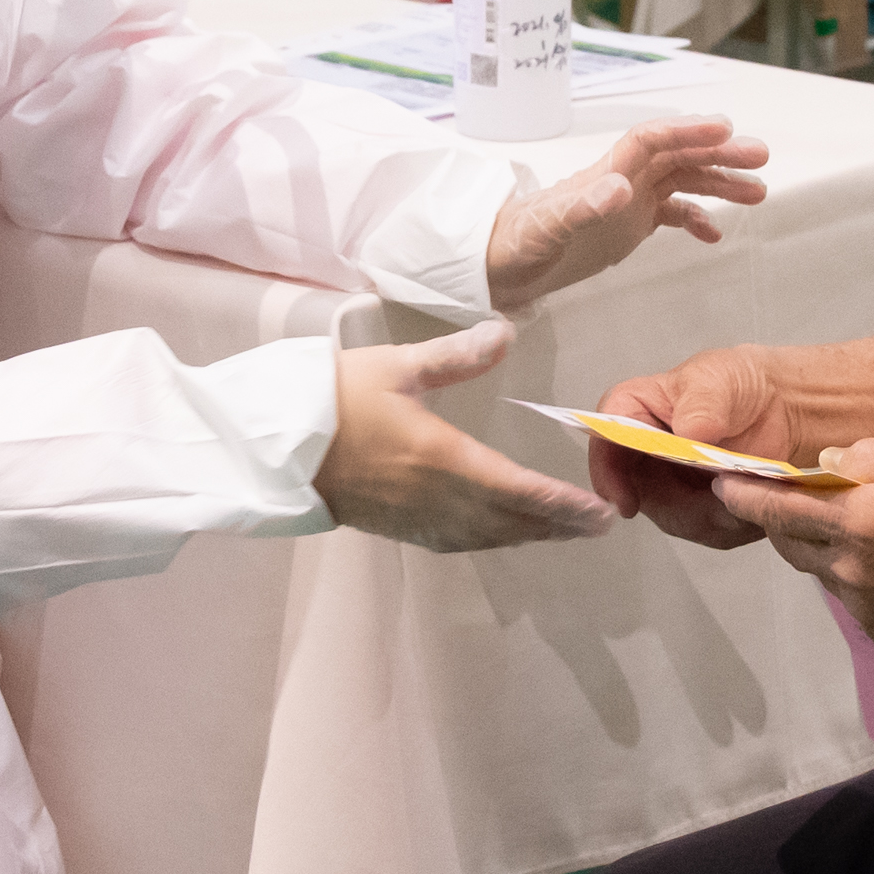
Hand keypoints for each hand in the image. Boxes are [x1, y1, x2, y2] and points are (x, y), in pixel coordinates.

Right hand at [315, 322, 612, 551]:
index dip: (562, 506)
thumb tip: (505, 332)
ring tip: (562, 531)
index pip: (518, 490)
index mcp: (441, 458)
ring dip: (528, 535)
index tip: (598, 513)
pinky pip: (457, 542)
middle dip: (558, 526)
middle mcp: (436, 498)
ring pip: (486, 536)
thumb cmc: (332, 399)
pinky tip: (500, 534)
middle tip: (598, 526)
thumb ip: (455, 355)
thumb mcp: (395, 365)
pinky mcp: (397, 527)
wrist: (274, 445)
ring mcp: (416, 519)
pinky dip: (490, 540)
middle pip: (510, 521)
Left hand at [486, 119, 770, 310]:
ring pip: (683, 181)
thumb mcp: (549, 228)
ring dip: (719, 183)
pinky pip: (672, 214)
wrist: (499, 265)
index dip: (688, 130)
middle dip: (719, 154)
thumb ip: (584, 206)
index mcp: (605, 172)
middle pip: (678, 156)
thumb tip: (622, 188)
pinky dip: (697, 219)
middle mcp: (622, 180)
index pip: (653, 140)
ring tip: (758, 193)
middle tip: (760, 157)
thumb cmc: (517, 242)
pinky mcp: (628, 226)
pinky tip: (716, 234)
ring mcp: (628, 202)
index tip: (725, 128)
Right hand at [587, 347, 805, 545]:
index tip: (627, 501)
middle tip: (717, 502)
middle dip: (674, 505)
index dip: (607, 470)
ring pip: (672, 517)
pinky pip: (703, 530)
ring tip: (746, 495)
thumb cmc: (740, 383)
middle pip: (636, 491)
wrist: (783, 405)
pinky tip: (752, 506)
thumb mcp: (719, 379)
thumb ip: (702, 403)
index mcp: (636, 410)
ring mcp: (668, 483)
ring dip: (708, 516)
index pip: (605, 438)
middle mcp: (643, 451)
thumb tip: (688, 432)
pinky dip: (729, 524)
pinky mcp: (696, 507)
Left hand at [715, 440, 873, 649]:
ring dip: (823, 546)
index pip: (777, 509)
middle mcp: (854, 570)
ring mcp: (869, 608)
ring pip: (820, 570)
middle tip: (796, 496)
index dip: (744, 496)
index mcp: (861, 521)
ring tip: (862, 525)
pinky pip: (851, 596)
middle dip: (784, 519)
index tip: (721, 485)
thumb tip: (826, 466)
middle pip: (791, 543)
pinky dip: (854, 574)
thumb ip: (871, 456)